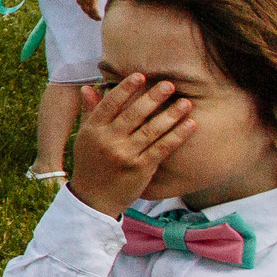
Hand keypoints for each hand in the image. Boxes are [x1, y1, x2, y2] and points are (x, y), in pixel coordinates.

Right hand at [69, 73, 194, 215]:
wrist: (94, 200)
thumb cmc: (91, 165)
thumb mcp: (85, 138)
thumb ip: (91, 112)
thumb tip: (87, 87)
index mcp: (93, 130)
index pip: (110, 104)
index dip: (125, 88)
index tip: (140, 75)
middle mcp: (108, 141)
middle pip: (133, 114)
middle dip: (152, 97)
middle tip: (169, 84)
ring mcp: (125, 155)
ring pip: (151, 130)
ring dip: (171, 114)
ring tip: (185, 103)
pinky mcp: (141, 168)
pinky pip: (163, 148)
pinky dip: (178, 135)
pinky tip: (191, 124)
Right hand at [74, 0, 106, 21]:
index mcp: (92, 1)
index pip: (95, 12)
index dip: (97, 16)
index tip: (101, 19)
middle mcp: (86, 3)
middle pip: (89, 13)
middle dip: (93, 17)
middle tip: (98, 19)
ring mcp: (81, 2)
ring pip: (85, 11)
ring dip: (89, 14)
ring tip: (93, 16)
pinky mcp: (78, 0)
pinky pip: (82, 7)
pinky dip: (85, 9)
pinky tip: (87, 9)